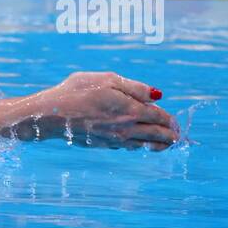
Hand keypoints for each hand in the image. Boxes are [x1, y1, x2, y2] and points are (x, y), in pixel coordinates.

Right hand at [25, 72, 177, 149]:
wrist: (50, 115)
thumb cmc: (76, 91)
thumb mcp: (107, 80)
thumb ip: (135, 87)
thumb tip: (158, 95)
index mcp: (130, 110)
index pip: (160, 118)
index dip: (171, 121)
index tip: (176, 123)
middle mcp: (126, 128)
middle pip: (156, 135)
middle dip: (170, 136)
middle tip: (177, 138)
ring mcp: (115, 139)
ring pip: (144, 145)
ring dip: (158, 145)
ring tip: (166, 144)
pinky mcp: (103, 145)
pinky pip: (128, 147)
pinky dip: (139, 146)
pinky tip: (139, 143)